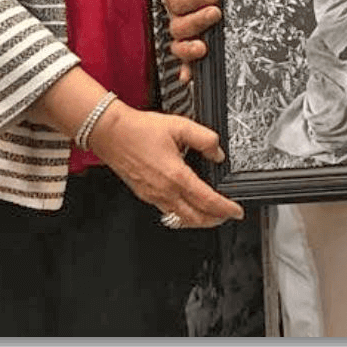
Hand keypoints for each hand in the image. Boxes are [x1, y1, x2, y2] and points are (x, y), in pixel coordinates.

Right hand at [90, 102, 242, 227]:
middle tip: (227, 216)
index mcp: (176, 176)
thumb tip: (218, 153)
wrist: (111, 133)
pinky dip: (182, 215)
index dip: (225, 208)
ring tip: (210, 215)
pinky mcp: (144, 195)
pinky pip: (167, 212)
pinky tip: (185, 207)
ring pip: (181, 219)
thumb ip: (204, 138)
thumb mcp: (179, 125)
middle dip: (215, 220)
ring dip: (199, 220)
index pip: (207, 200)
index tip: (236, 211)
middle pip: (195, 218)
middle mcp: (164, 191)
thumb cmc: (139, 129)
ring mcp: (153, 196)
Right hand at [162, 0, 221, 83]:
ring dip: (191, 32)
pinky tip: (189, 78)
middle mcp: (175, 0)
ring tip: (211, 27)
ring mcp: (178, 23)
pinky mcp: (186, 46)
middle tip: (215, 0)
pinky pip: (181, 59)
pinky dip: (185, 67)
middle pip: (176, 4)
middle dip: (193, 2)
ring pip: (177, 32)